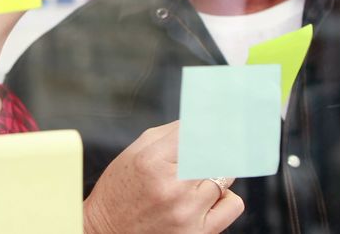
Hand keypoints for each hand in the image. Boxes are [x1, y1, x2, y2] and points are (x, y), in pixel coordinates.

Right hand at [83, 121, 243, 232]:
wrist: (107, 232)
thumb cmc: (119, 193)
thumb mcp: (133, 154)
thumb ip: (168, 134)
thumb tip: (200, 120)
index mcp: (152, 162)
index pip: (197, 131)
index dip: (209, 124)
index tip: (222, 117)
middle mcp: (172, 187)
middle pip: (215, 151)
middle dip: (211, 149)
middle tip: (203, 153)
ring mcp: (187, 212)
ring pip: (225, 176)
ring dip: (213, 175)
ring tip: (190, 184)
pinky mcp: (199, 232)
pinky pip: (233, 203)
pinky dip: (224, 198)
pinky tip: (204, 200)